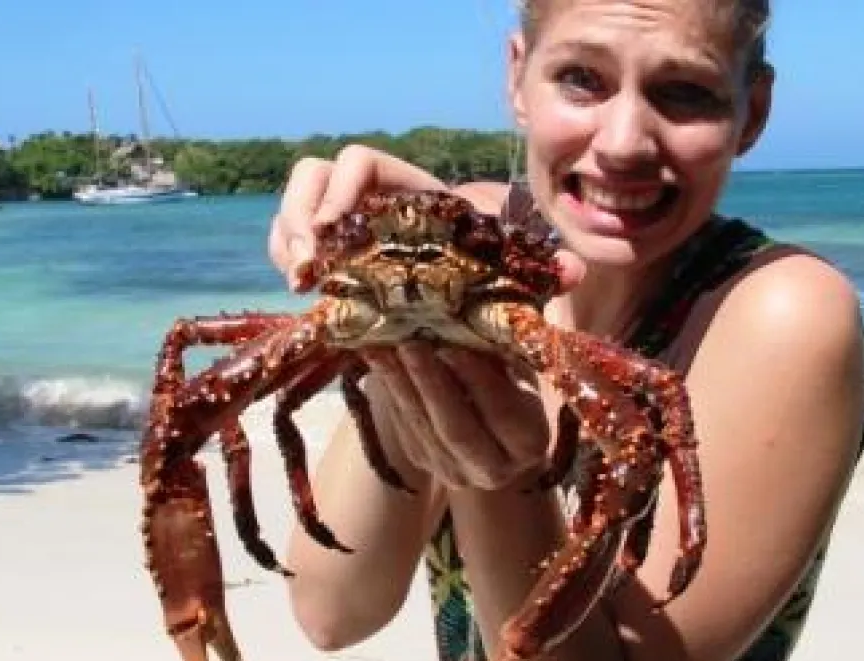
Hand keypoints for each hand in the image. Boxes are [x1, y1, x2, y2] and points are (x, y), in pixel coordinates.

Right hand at [268, 144, 585, 291]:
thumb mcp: (514, 270)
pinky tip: (305, 296)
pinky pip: (290, 244)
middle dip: (300, 214)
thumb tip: (575, 269)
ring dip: (287, 241)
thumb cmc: (491, 275)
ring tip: (304, 285)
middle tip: (309, 266)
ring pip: (293, 209)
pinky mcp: (329, 256)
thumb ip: (541, 267)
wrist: (472, 295)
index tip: (338, 232)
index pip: (362, 160)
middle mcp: (372, 199)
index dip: (343, 187)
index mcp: (412, 190)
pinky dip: (288, 262)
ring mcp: (344, 226)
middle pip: (311, 174)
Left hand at [363, 343, 555, 490]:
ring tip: (381, 349)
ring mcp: (454, 472)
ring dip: (400, 386)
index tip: (453, 347)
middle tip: (410, 345)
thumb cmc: (517, 390)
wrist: (498, 434)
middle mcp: (493, 470)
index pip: (503, 414)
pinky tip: (377, 362)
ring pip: (423, 429)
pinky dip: (390, 392)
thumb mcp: (522, 373)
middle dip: (430, 384)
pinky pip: (404, 426)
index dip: (478, 380)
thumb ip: (503, 359)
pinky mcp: (422, 462)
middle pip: (458, 430)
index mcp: (529, 445)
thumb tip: (472, 326)